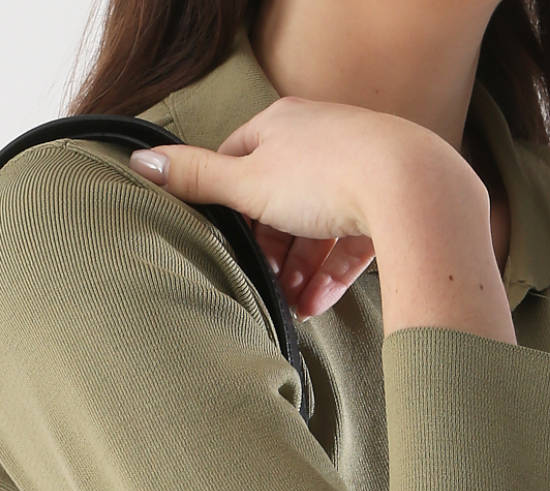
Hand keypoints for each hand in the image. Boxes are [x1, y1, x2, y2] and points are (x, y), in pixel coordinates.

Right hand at [129, 95, 496, 325]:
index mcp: (283, 124)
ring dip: (297, 272)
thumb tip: (139, 160)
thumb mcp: (246, 181)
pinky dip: (329, 275)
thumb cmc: (326, 175)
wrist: (409, 187)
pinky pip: (349, 242)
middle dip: (268, 250)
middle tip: (258, 284)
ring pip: (315, 228)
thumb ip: (195, 178)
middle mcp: (321, 139)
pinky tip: (316, 305)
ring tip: (289, 307)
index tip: (223, 240)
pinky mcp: (386, 203)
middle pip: (280, 202)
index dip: (228, 205)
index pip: (241, 161)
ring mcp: (357, 171)